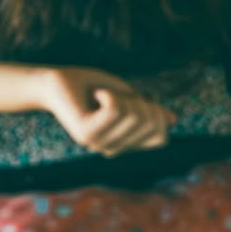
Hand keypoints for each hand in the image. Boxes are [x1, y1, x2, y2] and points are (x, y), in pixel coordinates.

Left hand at [41, 67, 175, 157]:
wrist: (57, 82)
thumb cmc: (91, 86)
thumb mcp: (127, 96)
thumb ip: (147, 109)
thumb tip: (173, 119)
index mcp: (123, 144)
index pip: (160, 137)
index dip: (158, 114)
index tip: (139, 99)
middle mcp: (111, 149)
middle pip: (150, 123)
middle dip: (141, 101)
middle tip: (118, 94)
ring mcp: (98, 143)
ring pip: (133, 115)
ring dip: (124, 96)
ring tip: (104, 94)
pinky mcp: (86, 132)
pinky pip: (116, 110)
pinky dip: (112, 95)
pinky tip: (98, 95)